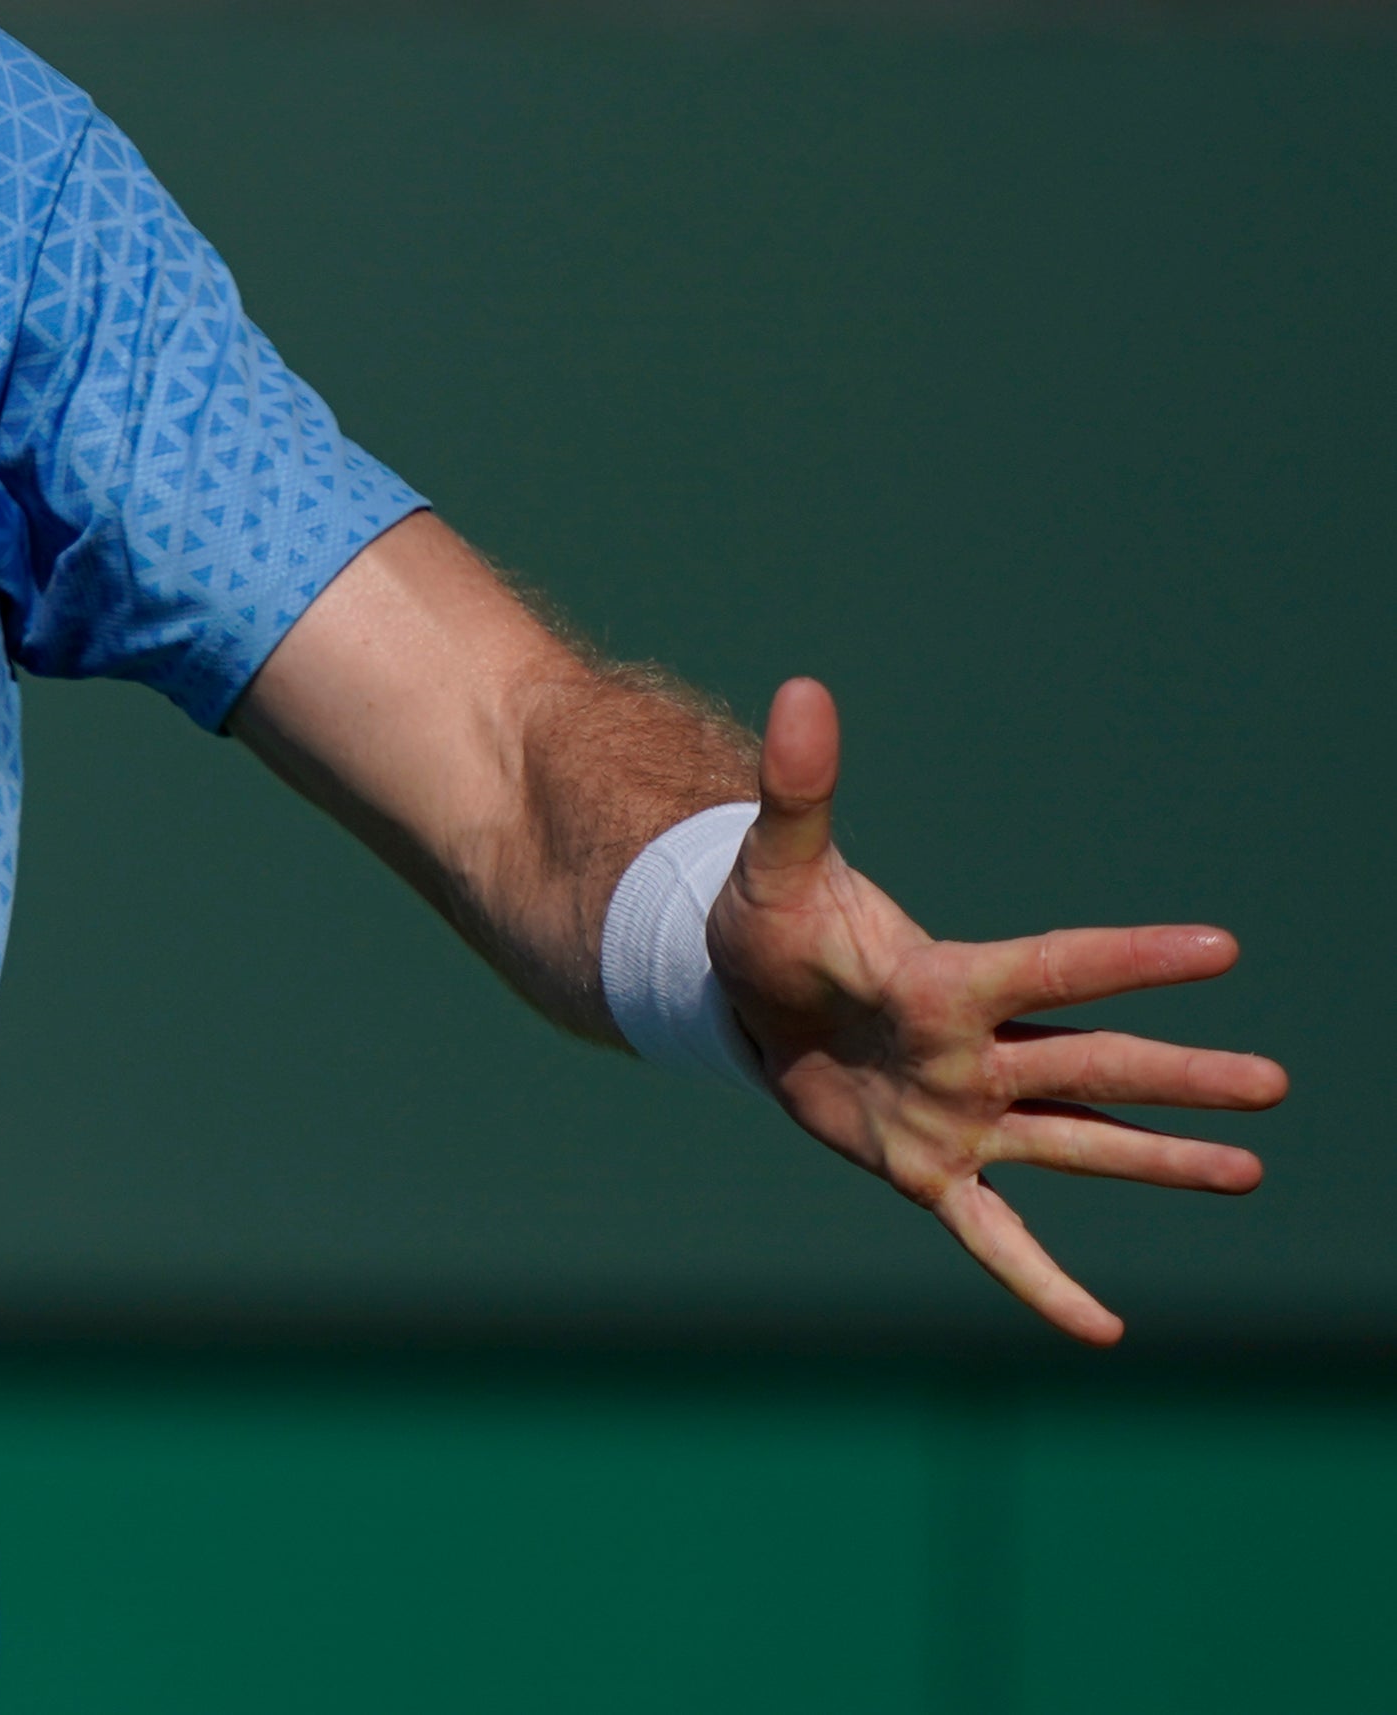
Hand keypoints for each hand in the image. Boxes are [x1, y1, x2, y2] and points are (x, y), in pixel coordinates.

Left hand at [710, 678, 1289, 1343]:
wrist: (742, 997)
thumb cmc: (769, 927)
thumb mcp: (775, 865)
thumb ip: (798, 789)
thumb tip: (800, 689)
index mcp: (948, 981)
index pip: (1053, 969)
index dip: (1130, 959)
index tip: (1222, 946)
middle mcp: (974, 1052)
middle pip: (1093, 1064)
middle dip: (1179, 1074)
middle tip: (1275, 1081)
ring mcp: (960, 1115)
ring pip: (1075, 1142)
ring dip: (1156, 1159)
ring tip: (1248, 1171)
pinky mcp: (928, 1170)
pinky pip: (995, 1236)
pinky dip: (1040, 1281)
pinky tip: (1101, 1329)